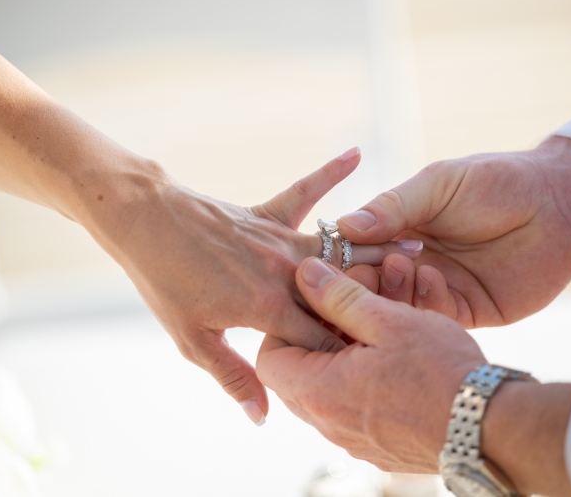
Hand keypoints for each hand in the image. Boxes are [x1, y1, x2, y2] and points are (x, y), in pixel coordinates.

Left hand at [85, 149, 420, 422]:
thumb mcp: (194, 341)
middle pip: (346, 289)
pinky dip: (330, 172)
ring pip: (341, 247)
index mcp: (269, 306)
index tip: (388, 357)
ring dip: (380, 246)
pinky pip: (307, 191)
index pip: (326, 338)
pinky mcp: (268, 212)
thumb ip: (234, 378)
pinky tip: (355, 152)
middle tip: (426, 294)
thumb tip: (263, 417)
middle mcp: (284, 271)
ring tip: (420, 244)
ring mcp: (279, 237)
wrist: (143, 223)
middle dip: (385, 296)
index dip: (356, 352)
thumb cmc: (165, 283)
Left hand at [257, 257, 485, 471]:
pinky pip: (355, 407)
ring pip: (331, 387)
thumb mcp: (388, 322)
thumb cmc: (441, 373)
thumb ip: (340, 297)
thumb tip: (305, 272)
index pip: (269, 357)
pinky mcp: (378, 445)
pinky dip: (365, 377)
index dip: (288, 324)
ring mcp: (353, 438)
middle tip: (356, 305)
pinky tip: (396, 355)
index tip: (319, 302)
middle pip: (301, 371)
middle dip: (323, 332)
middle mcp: (328, 423)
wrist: (489, 429)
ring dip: (348, 351)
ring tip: (383, 323)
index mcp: (320, 392)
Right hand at [336, 136, 570, 326]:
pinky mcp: (469, 311)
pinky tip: (431, 276)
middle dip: (360, 284)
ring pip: (400, 307)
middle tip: (353, 277)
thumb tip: (343, 225)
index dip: (340, 260)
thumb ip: (393, 206)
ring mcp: (440, 290)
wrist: (559, 202)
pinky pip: (436, 317)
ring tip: (396, 267)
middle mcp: (414, 264)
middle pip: (373, 286)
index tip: (322, 264)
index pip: (358, 253)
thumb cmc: (497, 181)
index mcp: (400, 232)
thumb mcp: (438, 185)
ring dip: (392, 292)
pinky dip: (427, 301)